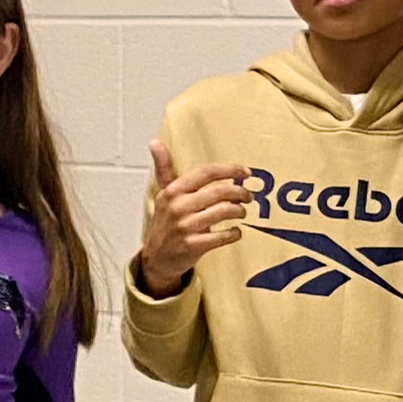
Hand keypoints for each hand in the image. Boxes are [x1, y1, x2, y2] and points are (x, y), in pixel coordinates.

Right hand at [140, 138, 252, 288]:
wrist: (156, 258)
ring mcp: (186, 226)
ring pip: (223, 212)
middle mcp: (179, 206)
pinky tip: (236, 232)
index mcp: (173, 190)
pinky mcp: (193, 245)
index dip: (229, 170)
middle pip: (219, 192)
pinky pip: (222, 236)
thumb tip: (154, 142)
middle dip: (239, 193)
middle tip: (248, 196)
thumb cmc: (164, 223)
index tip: (245, 172)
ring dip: (239, 211)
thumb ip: (164, 168)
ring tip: (242, 211)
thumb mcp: (162, 194)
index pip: (206, 173)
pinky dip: (234, 233)